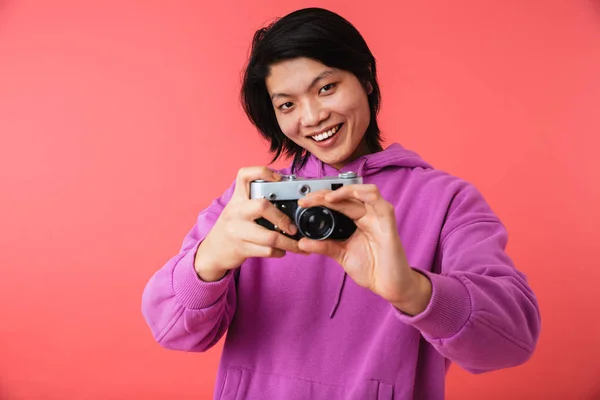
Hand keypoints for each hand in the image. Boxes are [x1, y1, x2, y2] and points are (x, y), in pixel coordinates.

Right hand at [194, 167, 304, 281]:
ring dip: (288, 243)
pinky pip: (267, 251)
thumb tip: (289, 202)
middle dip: (283, 219)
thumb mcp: (238, 210)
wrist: (213, 251)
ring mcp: (237, 231)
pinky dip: (279, 252)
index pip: (245, 175)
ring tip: (296, 244)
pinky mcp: (241, 248)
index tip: (278, 178)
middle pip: (263, 206)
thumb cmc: (232, 228)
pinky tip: (282, 251)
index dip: (262, 172)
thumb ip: (256, 203)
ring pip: (270, 237)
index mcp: (237, 199)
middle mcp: (236, 212)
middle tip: (293, 228)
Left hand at [297, 184, 431, 315]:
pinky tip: (350, 196)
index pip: (338, 202)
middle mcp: (369, 215)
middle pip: (347, 195)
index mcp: (357, 220)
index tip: (303, 204)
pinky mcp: (388, 224)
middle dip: (325, 194)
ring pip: (364, 191)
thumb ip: (324, 246)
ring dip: (344, 191)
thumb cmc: (372, 268)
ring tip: (326, 198)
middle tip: (307, 200)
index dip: (320, 199)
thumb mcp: (341, 255)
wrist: (389, 286)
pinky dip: (364, 194)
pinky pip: (380, 202)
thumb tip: (302, 243)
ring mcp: (379, 217)